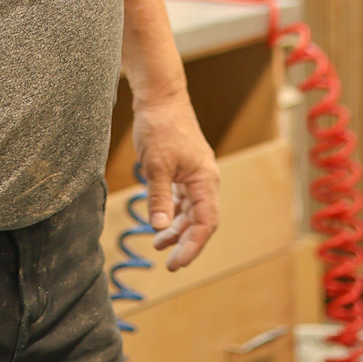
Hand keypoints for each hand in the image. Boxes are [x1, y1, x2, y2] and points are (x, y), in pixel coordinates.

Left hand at [133, 91, 220, 270]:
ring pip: (191, 212)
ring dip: (177, 230)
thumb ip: (159, 197)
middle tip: (169, 264)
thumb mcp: (156, 164)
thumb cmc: (161, 127)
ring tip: (158, 245)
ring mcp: (195, 175)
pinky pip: (183, 200)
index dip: (193, 246)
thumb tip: (158, 228)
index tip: (177, 263)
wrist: (160, 97)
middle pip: (201, 221)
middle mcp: (205, 180)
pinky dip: (172, 213)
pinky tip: (160, 223)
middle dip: (186, 243)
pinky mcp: (184, 171)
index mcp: (205, 180)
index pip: (206, 223)